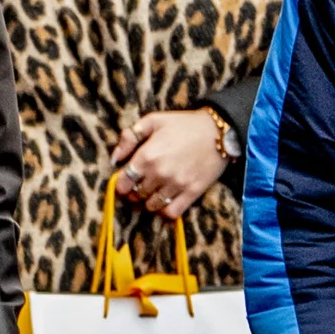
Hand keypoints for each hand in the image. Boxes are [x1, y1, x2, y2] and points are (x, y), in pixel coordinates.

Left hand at [111, 108, 231, 222]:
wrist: (219, 131)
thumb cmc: (183, 124)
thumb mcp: (153, 121)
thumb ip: (130, 137)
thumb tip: (115, 158)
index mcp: (147, 155)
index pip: (124, 182)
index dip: (121, 184)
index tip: (125, 182)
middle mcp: (160, 173)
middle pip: (137, 194)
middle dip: (135, 192)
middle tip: (140, 186)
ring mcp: (177, 185)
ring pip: (152, 205)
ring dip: (148, 201)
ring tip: (152, 192)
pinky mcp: (192, 192)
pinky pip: (172, 212)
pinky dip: (165, 210)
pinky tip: (166, 201)